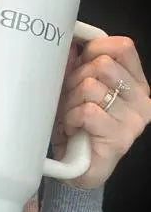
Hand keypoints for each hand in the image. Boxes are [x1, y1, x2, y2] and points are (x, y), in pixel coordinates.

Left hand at [51, 36, 150, 188]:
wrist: (77, 167)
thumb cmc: (76, 124)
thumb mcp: (74, 89)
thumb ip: (76, 66)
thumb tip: (71, 44)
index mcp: (134, 82)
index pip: (122, 47)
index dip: (94, 49)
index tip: (78, 64)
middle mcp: (141, 99)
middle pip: (102, 65)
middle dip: (75, 79)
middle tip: (70, 99)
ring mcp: (133, 119)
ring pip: (91, 87)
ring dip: (70, 101)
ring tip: (71, 116)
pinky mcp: (120, 137)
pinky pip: (86, 110)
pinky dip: (71, 118)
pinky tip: (72, 129)